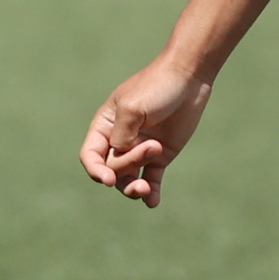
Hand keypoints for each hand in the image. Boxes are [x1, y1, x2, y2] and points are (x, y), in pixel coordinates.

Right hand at [80, 57, 217, 208]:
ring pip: (129, 179)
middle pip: (112, 167)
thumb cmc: (156, 87)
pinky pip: (151, 178)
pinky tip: (152, 202)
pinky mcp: (160, 155)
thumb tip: (117, 159)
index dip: (95, 170)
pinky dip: (151, 192)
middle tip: (153, 147)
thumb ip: (121, 137)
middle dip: (129, 165)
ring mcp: (140, 149)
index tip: (108, 180)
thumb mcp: (132, 109)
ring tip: (146, 190)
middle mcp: (119, 140)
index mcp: (105, 125)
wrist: (188, 77)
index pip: (90, 155)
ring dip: (135, 188)